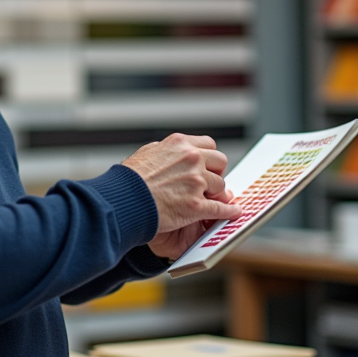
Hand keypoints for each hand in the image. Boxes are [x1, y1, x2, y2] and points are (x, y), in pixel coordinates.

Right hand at [121, 134, 241, 257]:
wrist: (123, 200)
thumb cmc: (129, 180)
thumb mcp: (147, 153)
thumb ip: (166, 152)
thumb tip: (174, 154)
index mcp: (180, 144)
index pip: (208, 144)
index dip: (208, 157)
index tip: (207, 165)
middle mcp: (191, 159)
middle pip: (220, 162)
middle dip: (216, 173)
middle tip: (210, 182)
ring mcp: (196, 182)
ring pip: (220, 186)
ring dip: (216, 193)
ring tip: (209, 200)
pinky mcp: (196, 205)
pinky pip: (220, 208)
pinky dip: (229, 211)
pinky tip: (234, 212)